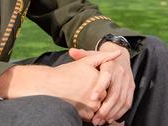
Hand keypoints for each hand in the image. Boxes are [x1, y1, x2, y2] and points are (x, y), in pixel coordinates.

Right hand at [0, 49, 120, 120]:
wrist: (48, 86)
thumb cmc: (66, 73)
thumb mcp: (86, 61)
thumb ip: (104, 56)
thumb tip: (119, 51)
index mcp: (99, 78)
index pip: (107, 84)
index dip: (98, 83)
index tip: (88, 82)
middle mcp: (98, 93)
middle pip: (104, 96)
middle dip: (97, 95)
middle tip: (83, 90)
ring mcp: (91, 105)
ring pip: (99, 107)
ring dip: (93, 104)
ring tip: (79, 97)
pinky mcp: (85, 115)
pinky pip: (92, 116)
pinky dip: (87, 112)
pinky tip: (78, 104)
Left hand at [88, 42, 133, 124]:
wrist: (121, 55)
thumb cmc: (104, 58)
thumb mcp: (94, 54)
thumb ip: (82, 54)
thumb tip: (71, 51)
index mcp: (111, 65)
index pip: (106, 76)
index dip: (100, 87)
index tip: (92, 98)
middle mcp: (120, 73)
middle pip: (115, 93)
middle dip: (105, 108)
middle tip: (95, 118)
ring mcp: (127, 81)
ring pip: (122, 100)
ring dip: (112, 113)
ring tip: (101, 121)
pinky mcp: (131, 87)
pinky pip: (128, 102)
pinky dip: (120, 112)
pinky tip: (111, 118)